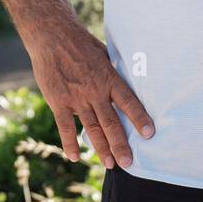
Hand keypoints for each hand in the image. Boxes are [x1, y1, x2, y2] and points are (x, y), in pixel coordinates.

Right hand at [28, 24, 154, 168]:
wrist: (52, 36)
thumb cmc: (81, 44)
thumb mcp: (104, 54)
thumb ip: (114, 72)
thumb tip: (132, 80)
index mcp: (108, 78)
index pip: (128, 101)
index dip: (140, 118)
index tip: (150, 134)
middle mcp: (94, 91)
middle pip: (111, 122)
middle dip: (120, 144)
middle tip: (129, 163)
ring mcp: (76, 98)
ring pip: (91, 128)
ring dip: (101, 148)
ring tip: (110, 164)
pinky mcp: (58, 102)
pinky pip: (65, 127)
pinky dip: (70, 143)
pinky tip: (75, 157)